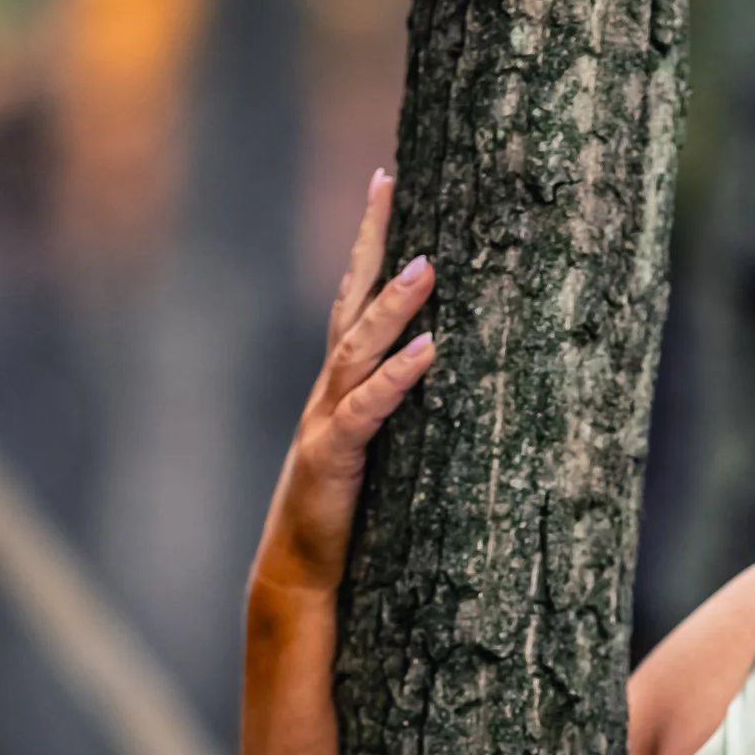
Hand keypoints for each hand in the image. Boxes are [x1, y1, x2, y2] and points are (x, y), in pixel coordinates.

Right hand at [251, 172, 437, 603]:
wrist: (299, 573)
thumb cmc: (346, 511)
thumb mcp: (380, 447)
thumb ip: (401, 405)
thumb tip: (456, 362)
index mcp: (342, 383)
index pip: (354, 298)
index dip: (368, 240)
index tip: (386, 181)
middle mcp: (330, 389)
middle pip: (348, 301)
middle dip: (367, 241)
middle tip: (386, 183)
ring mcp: (327, 419)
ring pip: (358, 346)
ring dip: (391, 305)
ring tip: (426, 266)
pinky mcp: (334, 458)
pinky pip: (370, 408)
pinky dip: (399, 377)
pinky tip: (430, 350)